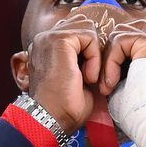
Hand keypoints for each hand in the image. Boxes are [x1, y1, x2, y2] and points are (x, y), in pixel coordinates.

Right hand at [27, 15, 100, 134]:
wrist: (53, 119)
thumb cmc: (65, 106)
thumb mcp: (76, 76)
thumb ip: (83, 58)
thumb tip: (101, 48)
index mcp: (46, 47)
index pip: (78, 34)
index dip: (90, 52)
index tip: (89, 78)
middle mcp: (44, 39)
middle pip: (83, 27)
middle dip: (94, 51)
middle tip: (91, 78)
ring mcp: (48, 37)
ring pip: (88, 30)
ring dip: (95, 55)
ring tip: (89, 78)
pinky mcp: (59, 41)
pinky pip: (89, 37)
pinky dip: (95, 58)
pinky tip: (88, 77)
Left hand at [99, 19, 145, 94]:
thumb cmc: (142, 115)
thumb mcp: (129, 90)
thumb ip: (121, 74)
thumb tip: (101, 68)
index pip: (127, 49)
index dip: (111, 65)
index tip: (105, 88)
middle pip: (123, 41)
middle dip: (108, 63)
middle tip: (103, 88)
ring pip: (119, 39)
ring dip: (108, 64)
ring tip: (107, 87)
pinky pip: (120, 42)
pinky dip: (111, 62)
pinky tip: (112, 82)